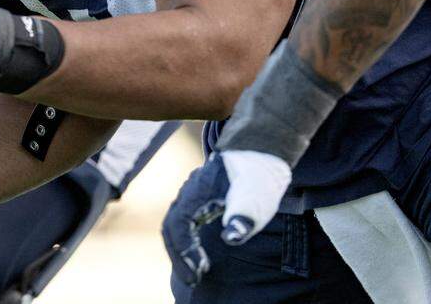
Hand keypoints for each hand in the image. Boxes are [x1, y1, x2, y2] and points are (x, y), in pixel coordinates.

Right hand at [161, 150, 291, 286]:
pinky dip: (185, 241)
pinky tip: (198, 253)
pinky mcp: (197, 196)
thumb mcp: (255, 198)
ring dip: (180, 250)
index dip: (186, 252)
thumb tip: (231, 238)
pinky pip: (181, 221)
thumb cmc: (257, 175)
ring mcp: (190, 193)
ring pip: (173, 224)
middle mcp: (188, 192)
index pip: (180, 227)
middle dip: (179, 257)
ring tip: (196, 271)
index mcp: (196, 193)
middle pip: (170, 228)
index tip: (201, 271)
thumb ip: (242, 218)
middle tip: (194, 279)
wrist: (259, 150)